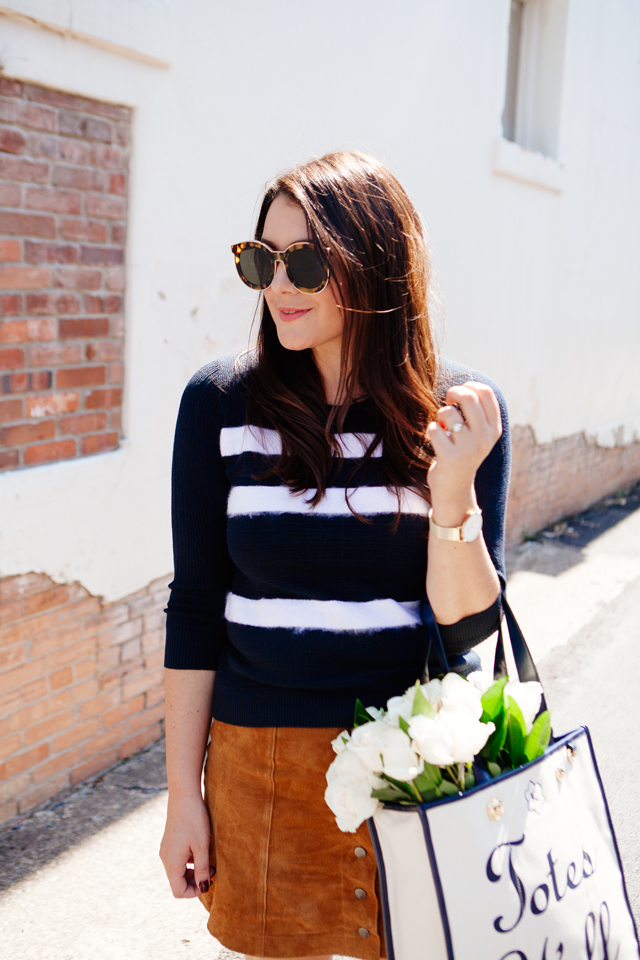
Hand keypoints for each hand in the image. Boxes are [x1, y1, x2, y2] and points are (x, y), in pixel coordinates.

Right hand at [159, 792, 213, 898]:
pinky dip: (189, 861)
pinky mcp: (169, 842)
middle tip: (212, 871)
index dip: (194, 892)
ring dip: (193, 871)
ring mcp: (166, 849)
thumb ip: (202, 869)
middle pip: (178, 882)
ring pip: (178, 871)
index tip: (208, 882)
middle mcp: (165, 858)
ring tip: (209, 861)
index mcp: (172, 862)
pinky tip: (201, 850)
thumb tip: (203, 888)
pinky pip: (178, 859)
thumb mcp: (202, 846)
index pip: (179, 891)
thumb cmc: (194, 820)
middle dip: (195, 881)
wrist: (184, 796)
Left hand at [426, 381, 501, 521]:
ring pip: (448, 412)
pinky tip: (437, 442)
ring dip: (440, 416)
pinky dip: (432, 430)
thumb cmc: (462, 453)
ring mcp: (469, 448)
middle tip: (447, 401)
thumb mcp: (478, 434)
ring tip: (443, 429)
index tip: (459, 394)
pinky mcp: (450, 457)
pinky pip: (434, 428)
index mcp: (494, 429)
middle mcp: (485, 438)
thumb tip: (464, 387)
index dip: (469, 385)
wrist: (455, 488)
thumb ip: (476, 412)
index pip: (486, 393)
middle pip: (468, 397)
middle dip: (453, 392)